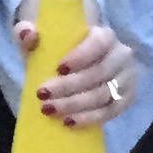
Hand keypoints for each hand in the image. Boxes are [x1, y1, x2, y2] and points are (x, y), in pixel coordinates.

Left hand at [16, 5, 132, 126]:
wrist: (71, 65)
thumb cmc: (56, 47)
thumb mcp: (39, 37)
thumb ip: (27, 31)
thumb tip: (27, 34)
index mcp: (104, 35)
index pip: (100, 43)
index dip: (81, 56)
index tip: (58, 69)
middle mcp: (121, 55)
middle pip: (100, 72)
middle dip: (70, 86)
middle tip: (42, 94)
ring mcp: (125, 78)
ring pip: (105, 95)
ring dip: (75, 104)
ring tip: (49, 109)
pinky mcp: (125, 99)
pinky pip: (111, 111)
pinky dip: (89, 118)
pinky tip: (68, 121)